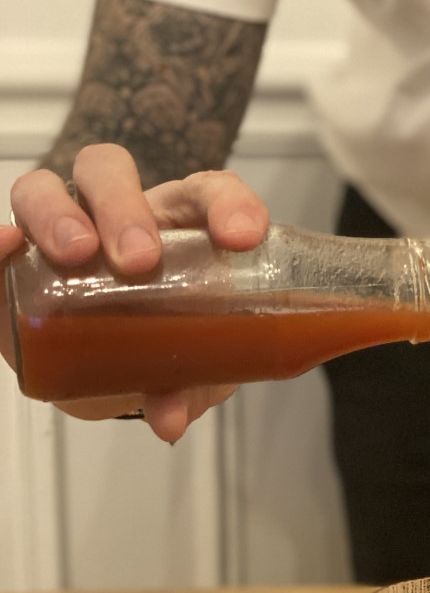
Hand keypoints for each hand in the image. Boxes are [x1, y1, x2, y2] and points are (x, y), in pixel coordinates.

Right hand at [3, 144, 268, 440]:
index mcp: (179, 224)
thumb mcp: (190, 368)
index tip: (242, 237)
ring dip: (58, 215)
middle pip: (111, 173)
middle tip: (140, 261)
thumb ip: (187, 387)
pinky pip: (0, 235)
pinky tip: (6, 245)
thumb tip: (168, 419)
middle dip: (125, 209)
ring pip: (46, 188)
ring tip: (76, 255)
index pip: (207, 191)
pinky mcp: (17, 262)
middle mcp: (117, 212)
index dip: (228, 204)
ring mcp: (60, 228)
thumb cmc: (167, 345)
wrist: (114, 372)